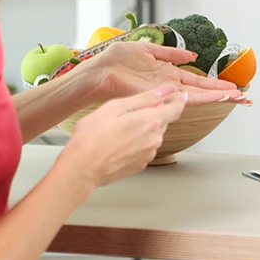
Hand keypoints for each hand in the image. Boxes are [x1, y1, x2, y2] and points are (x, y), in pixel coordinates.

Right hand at [62, 83, 187, 187]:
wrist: (81, 169)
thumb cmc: (92, 138)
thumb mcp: (116, 107)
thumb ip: (145, 98)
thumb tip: (166, 90)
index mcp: (152, 121)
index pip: (176, 107)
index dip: (178, 98)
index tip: (176, 94)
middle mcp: (155, 139)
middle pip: (163, 120)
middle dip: (154, 112)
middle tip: (132, 109)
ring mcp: (149, 154)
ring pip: (153, 134)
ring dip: (144, 127)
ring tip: (119, 127)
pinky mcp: (141, 164)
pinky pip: (145, 147)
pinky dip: (137, 141)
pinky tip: (119, 140)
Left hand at [80, 40, 245, 105]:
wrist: (103, 69)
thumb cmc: (119, 60)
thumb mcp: (150, 49)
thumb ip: (171, 53)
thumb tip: (191, 54)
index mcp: (169, 75)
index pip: (198, 81)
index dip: (215, 84)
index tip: (232, 88)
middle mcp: (171, 86)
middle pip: (204, 91)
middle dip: (224, 94)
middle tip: (244, 98)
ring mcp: (167, 91)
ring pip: (199, 96)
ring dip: (218, 97)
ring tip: (237, 98)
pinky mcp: (161, 94)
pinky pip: (185, 96)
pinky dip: (203, 97)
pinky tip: (216, 97)